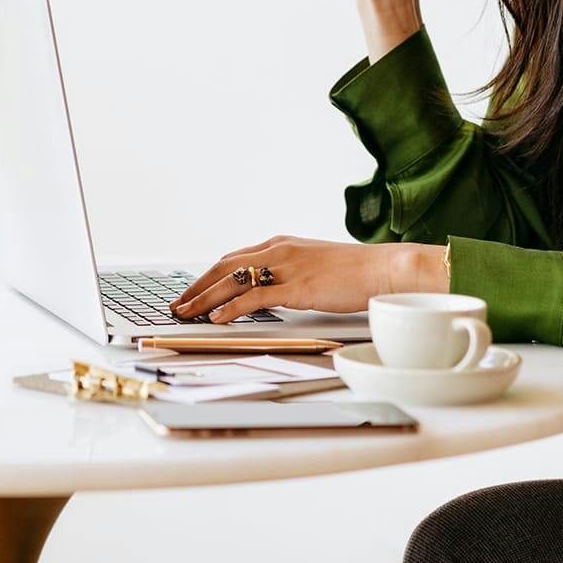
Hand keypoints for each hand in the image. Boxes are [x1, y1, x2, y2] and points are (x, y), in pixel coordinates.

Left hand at [168, 236, 440, 323]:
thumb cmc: (357, 272)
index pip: (234, 258)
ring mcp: (286, 267)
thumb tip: (273, 292)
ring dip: (204, 298)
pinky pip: (253, 296)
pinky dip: (230, 308)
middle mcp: (278, 250)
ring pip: (231, 280)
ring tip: (185, 313)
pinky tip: (218, 318)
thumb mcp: (315, 267)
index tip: (193, 290)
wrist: (385, 269)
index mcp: (281, 244)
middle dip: (196, 286)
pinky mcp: (296, 286)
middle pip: (224, 266)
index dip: (209, 276)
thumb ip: (291, 275)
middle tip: (177, 303)